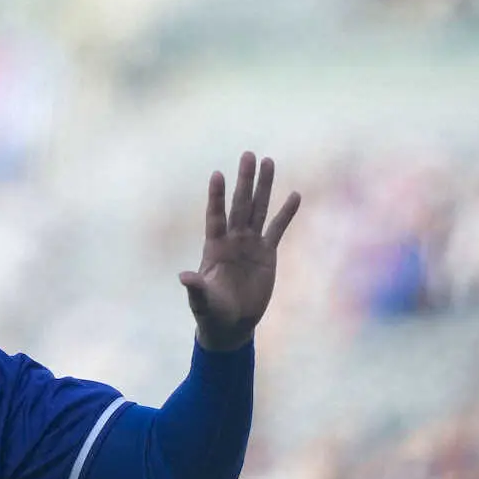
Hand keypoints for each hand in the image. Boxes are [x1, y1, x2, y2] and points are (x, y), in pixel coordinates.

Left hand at [179, 152, 300, 350]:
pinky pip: (277, 229)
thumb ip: (195, 288)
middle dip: (244, 181)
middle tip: (248, 155)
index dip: (216, 197)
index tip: (217, 174)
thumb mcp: (201, 302)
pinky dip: (286, 213)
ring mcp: (250, 244)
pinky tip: (294, 195)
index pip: (215, 216)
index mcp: (214, 248)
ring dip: (264, 187)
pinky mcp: (267, 254)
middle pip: (240, 205)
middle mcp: (232, 240)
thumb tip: (184, 277)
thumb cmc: (211, 312)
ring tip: (269, 161)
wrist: (231, 324)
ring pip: (259, 210)